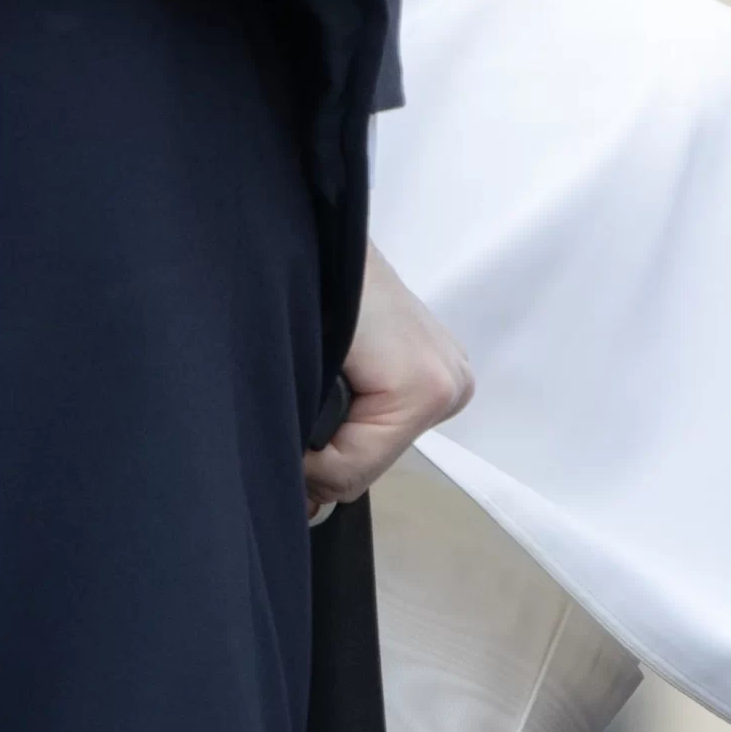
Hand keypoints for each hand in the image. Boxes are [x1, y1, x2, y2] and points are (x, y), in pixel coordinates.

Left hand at [303, 244, 473, 508]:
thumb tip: (307, 508)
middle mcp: (454, 382)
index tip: (276, 421)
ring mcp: (453, 370)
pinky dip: (355, 410)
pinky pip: (389, 413)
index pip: (350, 472)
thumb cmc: (302, 287)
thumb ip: (306, 446)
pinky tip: (337, 377)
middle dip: (325, 446)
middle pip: (371, 460)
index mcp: (425, 389)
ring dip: (339, 428)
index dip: (301, 463)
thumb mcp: (296, 374)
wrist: (311, 224)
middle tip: (293, 398)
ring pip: (379, 440)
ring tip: (312, 382)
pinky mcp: (442, 361)